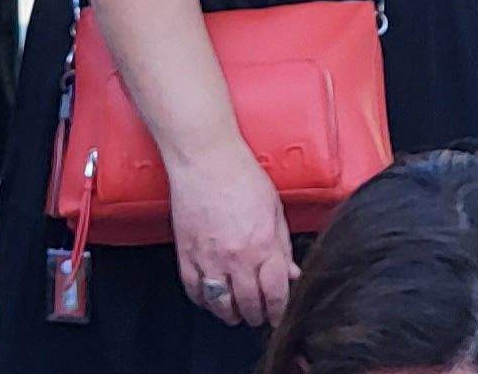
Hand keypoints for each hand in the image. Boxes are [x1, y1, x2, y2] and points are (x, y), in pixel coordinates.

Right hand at [167, 148, 295, 327]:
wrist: (205, 160)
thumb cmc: (242, 177)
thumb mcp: (275, 210)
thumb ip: (282, 246)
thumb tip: (291, 273)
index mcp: (263, 246)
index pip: (276, 294)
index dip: (279, 311)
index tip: (278, 315)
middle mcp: (237, 258)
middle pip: (249, 304)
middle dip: (256, 316)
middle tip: (258, 316)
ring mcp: (209, 259)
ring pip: (220, 304)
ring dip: (230, 315)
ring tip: (235, 314)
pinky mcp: (186, 254)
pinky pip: (195, 290)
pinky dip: (203, 301)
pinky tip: (211, 300)